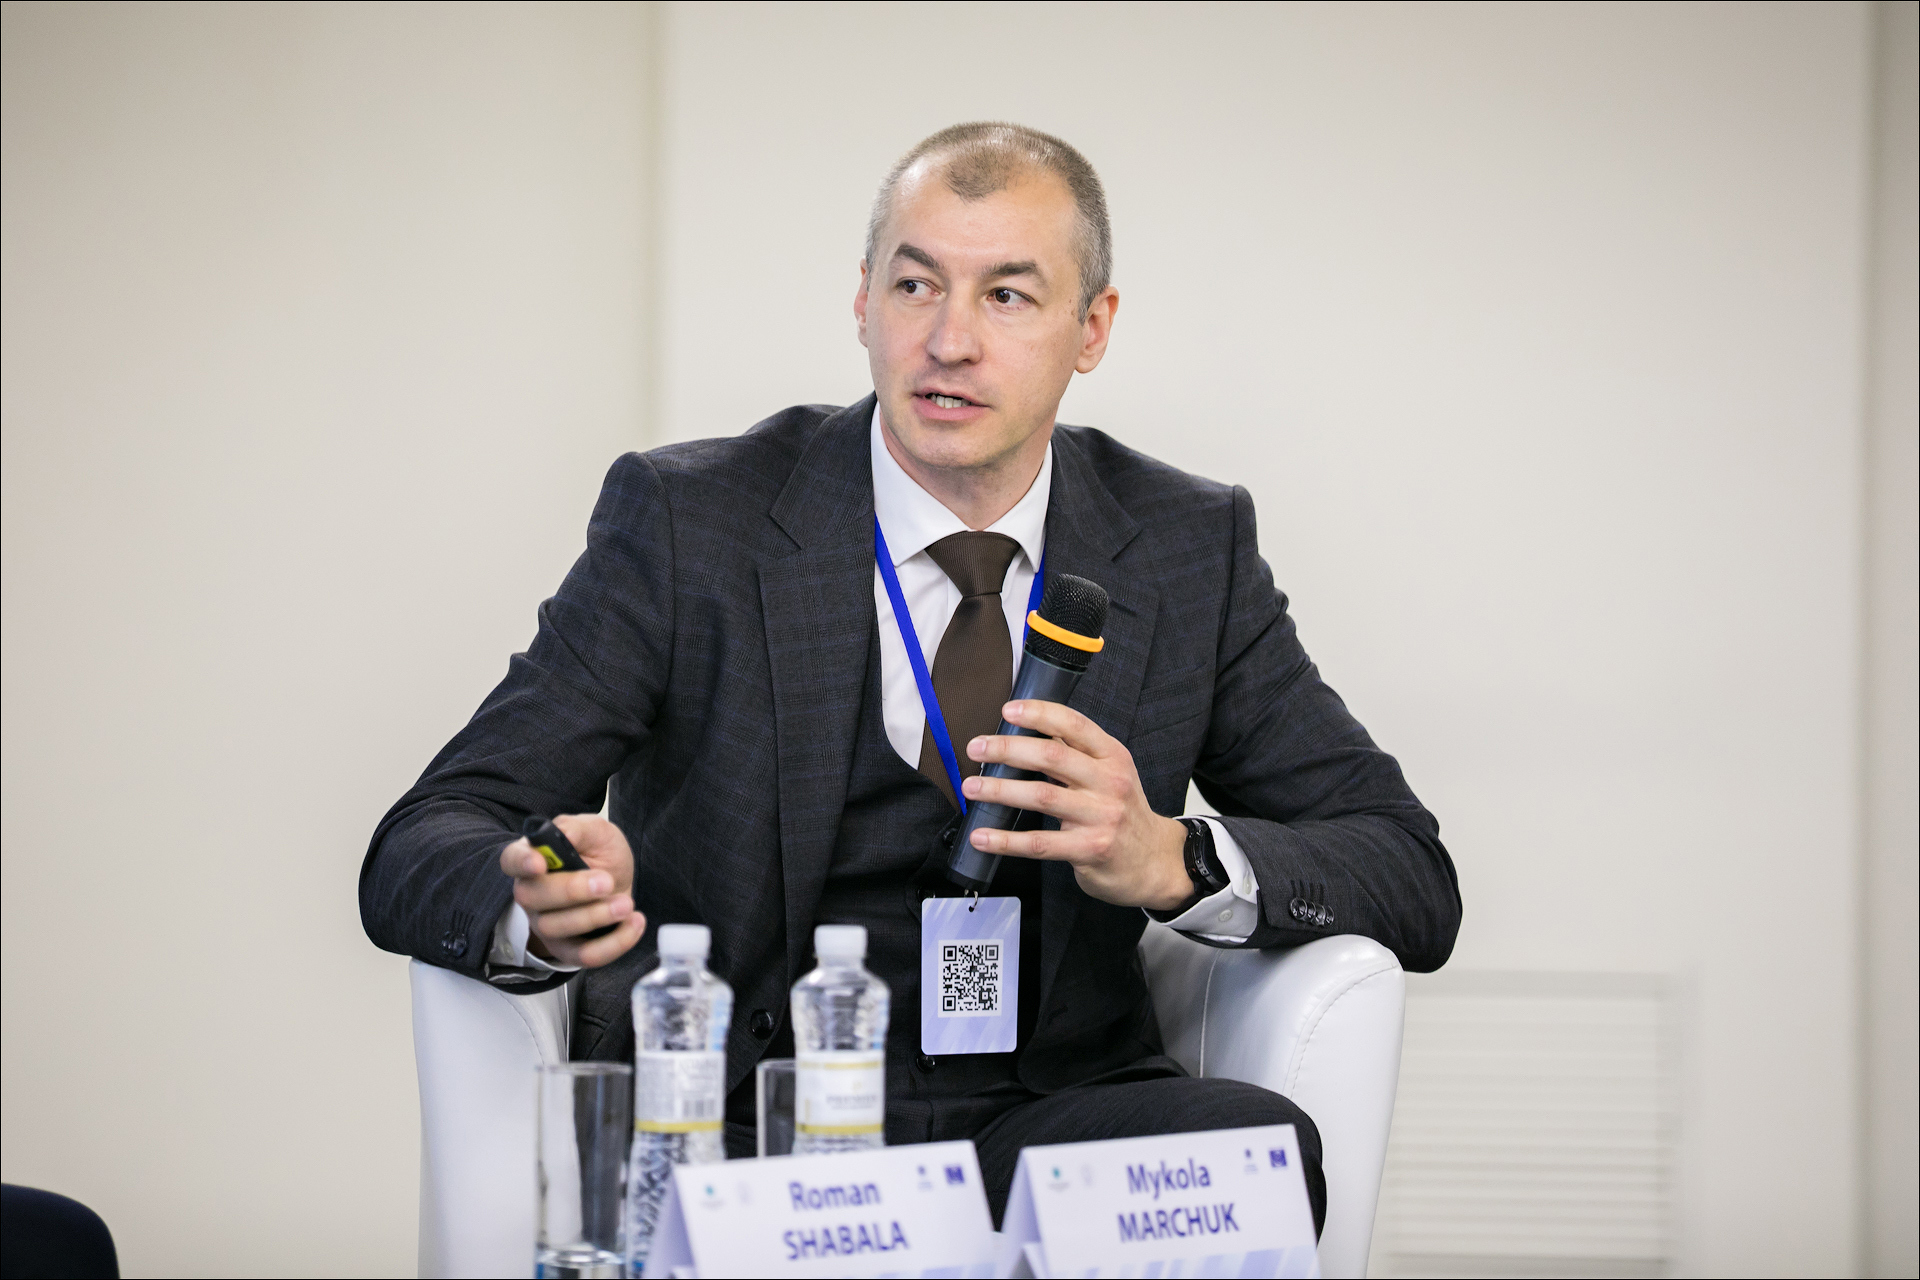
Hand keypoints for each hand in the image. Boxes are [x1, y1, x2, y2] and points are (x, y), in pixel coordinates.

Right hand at [498, 814, 644, 967]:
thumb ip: (579, 829)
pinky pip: (584, 956)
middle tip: (606, 882)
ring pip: (556, 928)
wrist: (618, 880)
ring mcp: (546, 924)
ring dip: (595, 916)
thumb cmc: (600, 854)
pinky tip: (634, 922)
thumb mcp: (597, 831)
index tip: (540, 862)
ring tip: (626, 904)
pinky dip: (614, 943)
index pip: (512, 860)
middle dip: (571, 891)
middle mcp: (532, 894)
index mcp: (533, 859)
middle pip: (533, 897)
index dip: (522, 862)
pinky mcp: (568, 950)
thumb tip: (565, 835)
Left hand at [961, 700, 1193, 910]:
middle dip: (1008, 749)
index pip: (1074, 726)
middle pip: (1052, 757)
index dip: (1040, 714)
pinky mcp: (1089, 850)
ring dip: (1000, 790)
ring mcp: (1101, 817)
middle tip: (977, 748)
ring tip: (972, 788)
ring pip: (1041, 797)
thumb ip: (1076, 756)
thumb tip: (1026, 735)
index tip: (1008, 711)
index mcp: (1113, 757)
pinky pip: (1040, 843)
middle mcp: (1109, 782)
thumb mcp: (1112, 775)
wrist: (1155, 862)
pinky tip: (983, 837)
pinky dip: (1006, 840)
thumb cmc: (1123, 813)